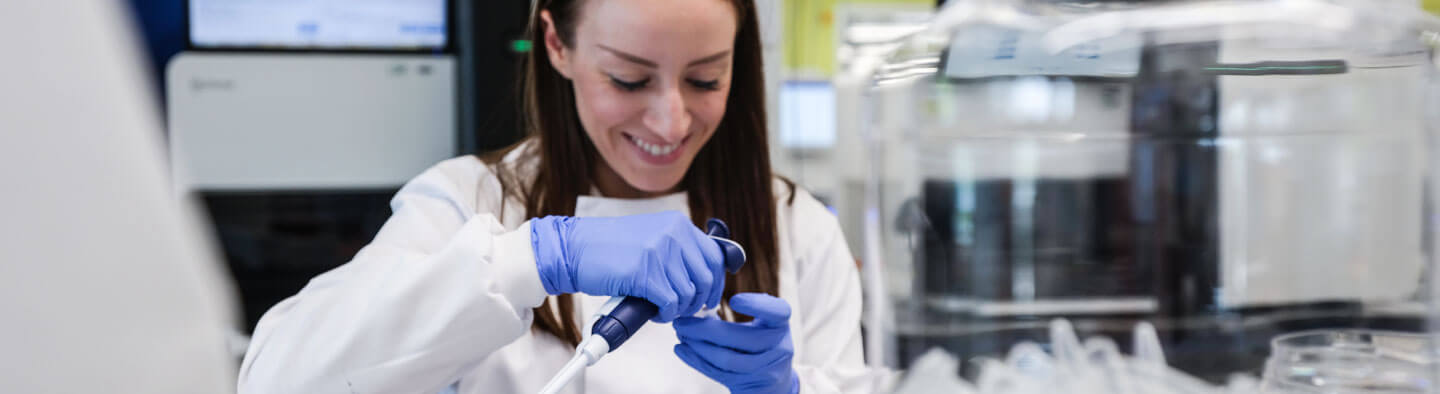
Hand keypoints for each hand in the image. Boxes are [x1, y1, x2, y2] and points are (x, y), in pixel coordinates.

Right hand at [530, 211, 724, 321]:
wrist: (574, 248)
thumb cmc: (608, 248)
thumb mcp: (650, 236)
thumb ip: (676, 249)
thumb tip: (700, 277)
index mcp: (678, 224)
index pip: (714, 256)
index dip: (715, 282)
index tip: (708, 297)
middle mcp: (673, 235)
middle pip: (706, 277)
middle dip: (698, 301)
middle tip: (685, 310)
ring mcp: (660, 253)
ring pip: (689, 294)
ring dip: (678, 310)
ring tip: (663, 310)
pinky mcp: (645, 273)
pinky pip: (671, 303)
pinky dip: (665, 314)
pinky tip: (654, 312)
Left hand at [673, 293, 798, 393]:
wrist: (773, 381)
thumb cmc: (761, 340)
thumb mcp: (764, 321)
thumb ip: (746, 306)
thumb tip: (703, 299)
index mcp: (781, 324)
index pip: (776, 311)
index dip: (756, 305)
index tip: (733, 300)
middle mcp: (780, 346)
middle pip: (741, 338)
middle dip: (705, 329)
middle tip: (681, 321)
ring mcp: (766, 369)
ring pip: (727, 359)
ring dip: (698, 346)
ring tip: (681, 334)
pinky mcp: (749, 384)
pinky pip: (719, 373)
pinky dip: (697, 361)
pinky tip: (682, 349)